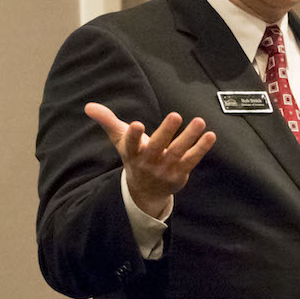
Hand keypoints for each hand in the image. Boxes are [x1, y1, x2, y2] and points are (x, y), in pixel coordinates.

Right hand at [84, 102, 216, 216]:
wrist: (144, 192)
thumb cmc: (134, 158)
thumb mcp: (120, 141)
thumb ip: (107, 121)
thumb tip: (89, 106)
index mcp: (132, 153)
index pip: (130, 144)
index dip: (133, 135)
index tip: (136, 125)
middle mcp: (148, 161)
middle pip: (157, 146)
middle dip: (166, 131)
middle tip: (175, 115)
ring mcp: (165, 168)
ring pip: (178, 151)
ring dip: (189, 136)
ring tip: (199, 121)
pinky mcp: (180, 173)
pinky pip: (192, 160)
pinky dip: (201, 148)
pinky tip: (210, 135)